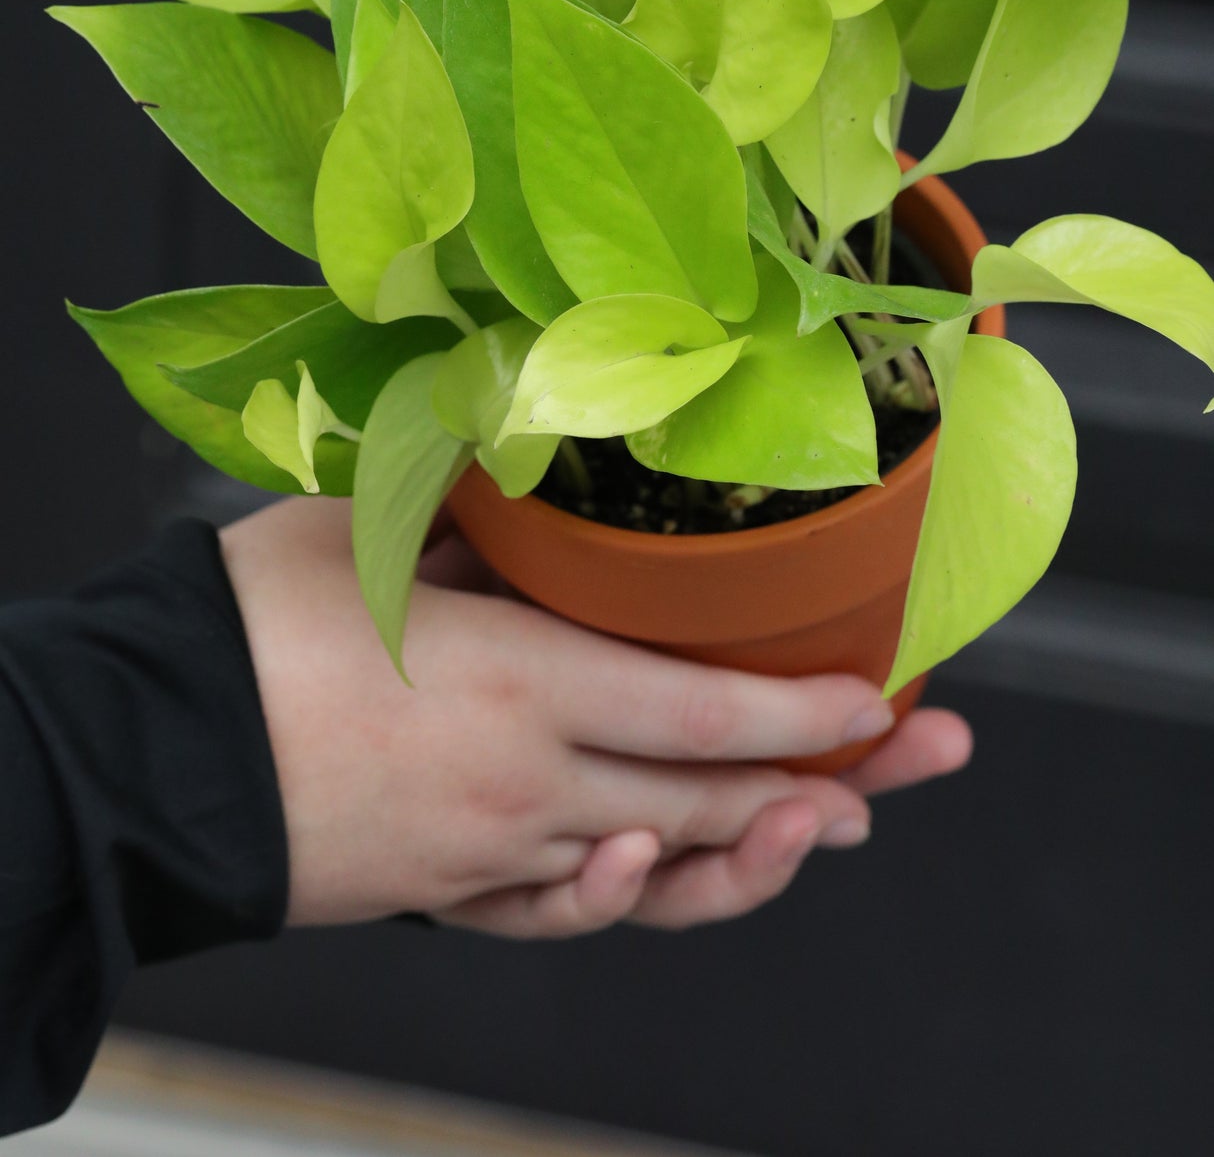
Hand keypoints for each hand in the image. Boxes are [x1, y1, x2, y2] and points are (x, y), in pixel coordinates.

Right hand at [221, 499, 970, 940]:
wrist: (143, 753)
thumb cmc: (253, 624)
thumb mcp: (383, 535)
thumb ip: (490, 528)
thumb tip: (562, 500)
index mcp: (524, 684)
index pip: (705, 712)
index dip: (808, 713)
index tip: (880, 699)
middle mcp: (528, 785)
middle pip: (709, 800)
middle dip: (832, 782)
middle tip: (918, 760)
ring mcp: (488, 855)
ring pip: (651, 870)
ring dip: (751, 854)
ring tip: (822, 830)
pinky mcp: (442, 893)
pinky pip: (555, 914)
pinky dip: (623, 899)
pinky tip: (653, 871)